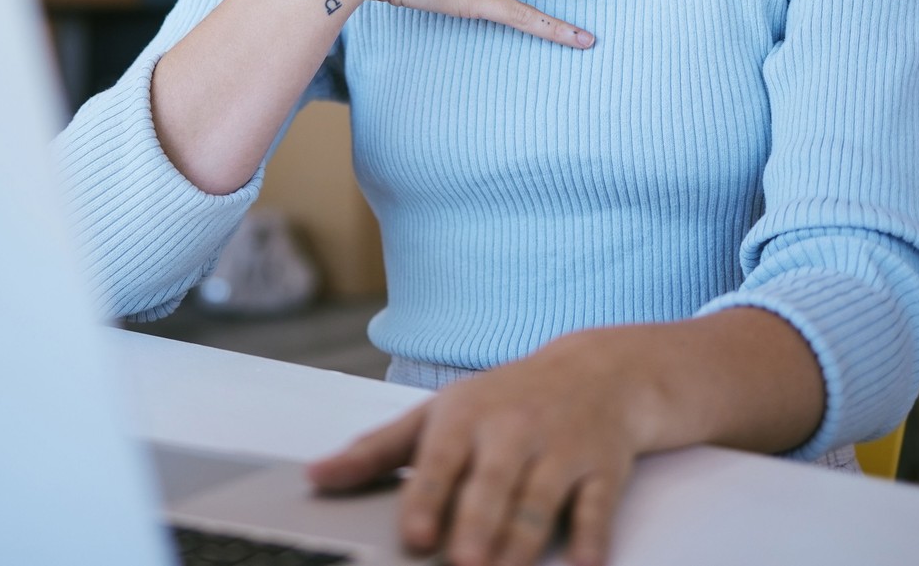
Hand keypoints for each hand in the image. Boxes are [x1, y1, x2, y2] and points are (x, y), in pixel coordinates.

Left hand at [307, 331, 647, 565]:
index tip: (414, 534)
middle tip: (464, 563)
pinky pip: (598, 507)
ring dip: (524, 539)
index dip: (427, 498)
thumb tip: (316, 476)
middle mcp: (513, 431)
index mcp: (465, 417)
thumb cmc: (504, 399)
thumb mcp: (437, 413)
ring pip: (541, 501)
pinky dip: (594, 539)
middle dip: (478, 524)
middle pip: (492, 484)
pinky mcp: (602, 469)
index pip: (440, 460)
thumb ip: (376, 449)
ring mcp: (561, 449)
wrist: (597, 372)